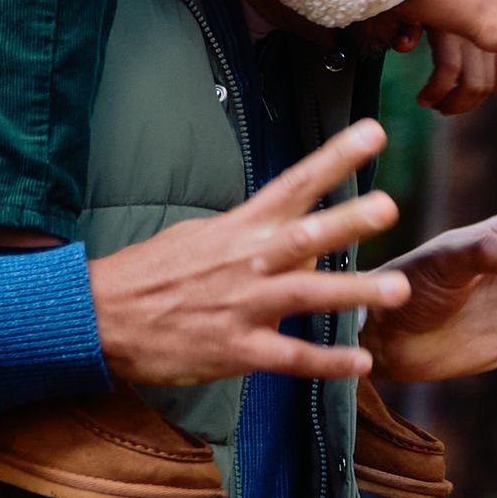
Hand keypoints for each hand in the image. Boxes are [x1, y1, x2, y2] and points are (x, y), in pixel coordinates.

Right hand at [89, 118, 412, 388]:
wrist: (98, 318)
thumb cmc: (152, 274)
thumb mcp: (201, 238)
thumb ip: (256, 235)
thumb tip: (307, 239)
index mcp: (240, 228)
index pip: (294, 183)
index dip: (335, 158)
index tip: (374, 133)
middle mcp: (246, 261)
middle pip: (304, 236)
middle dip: (347, 221)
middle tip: (389, 206)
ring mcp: (242, 305)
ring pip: (306, 295)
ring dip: (354, 293)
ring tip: (398, 290)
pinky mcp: (235, 349)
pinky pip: (290, 357)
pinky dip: (326, 363)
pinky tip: (361, 364)